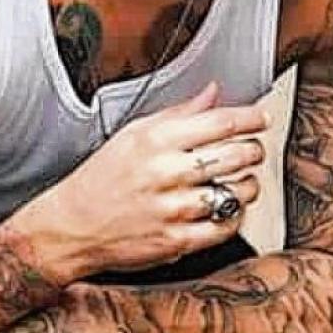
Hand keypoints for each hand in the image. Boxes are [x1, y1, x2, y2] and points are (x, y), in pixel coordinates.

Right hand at [9, 83, 266, 284]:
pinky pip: (226, 226)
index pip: (220, 122)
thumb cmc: (101, 179)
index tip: (260, 119)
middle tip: (252, 149)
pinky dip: (233, 215)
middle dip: (253, 150)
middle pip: (237, 155)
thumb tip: (212, 91)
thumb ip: (177, 113)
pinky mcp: (177, 241)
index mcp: (154, 141)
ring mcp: (172, 209)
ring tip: (239, 181)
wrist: (72, 226)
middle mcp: (165, 173)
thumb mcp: (132, 134)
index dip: (250, 119)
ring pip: (238, 192)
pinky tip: (224, 207)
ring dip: (248, 184)